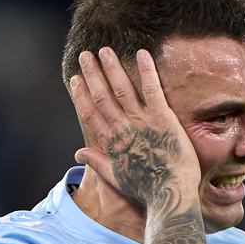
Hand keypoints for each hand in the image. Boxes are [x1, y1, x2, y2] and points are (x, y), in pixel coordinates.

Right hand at [70, 48, 200, 211]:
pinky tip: (141, 52)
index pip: (90, 114)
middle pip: (102, 96)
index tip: (75, 79)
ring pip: (122, 88)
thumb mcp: (116, 178)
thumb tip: (78, 154)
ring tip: (105, 50)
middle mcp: (123, 129)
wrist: (170, 193)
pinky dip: (146, 70)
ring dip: (112, 67)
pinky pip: (152, 89)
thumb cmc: (146, 189)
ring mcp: (142, 122)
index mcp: (111, 144)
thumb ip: (96, 162)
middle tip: (85, 55)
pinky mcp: (162, 118)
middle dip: (92, 74)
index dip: (81, 95)